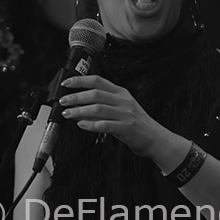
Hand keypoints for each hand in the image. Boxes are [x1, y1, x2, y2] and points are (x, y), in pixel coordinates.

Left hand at [58, 74, 184, 161]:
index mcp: (121, 92)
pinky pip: (105, 125)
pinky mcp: (126, 128)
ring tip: (67, 114)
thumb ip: (103, 104)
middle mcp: (123, 101)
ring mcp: (125, 114)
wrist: (155, 138)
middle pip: (95, 94)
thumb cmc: (137, 123)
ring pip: (98, 109)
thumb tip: (79, 104)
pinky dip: (91, 124)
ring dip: (79, 111)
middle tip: (63, 101)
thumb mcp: (122, 108)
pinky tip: (81, 125)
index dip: (80, 80)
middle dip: (76, 97)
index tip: (67, 83)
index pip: (98, 81)